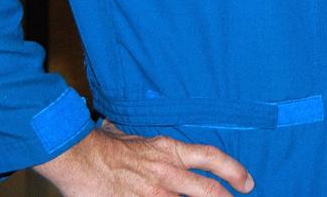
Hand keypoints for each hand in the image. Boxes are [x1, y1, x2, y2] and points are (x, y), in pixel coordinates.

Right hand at [33, 120, 253, 195]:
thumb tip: (152, 143)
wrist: (79, 157)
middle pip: (208, 190)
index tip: (247, 182)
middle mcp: (167, 173)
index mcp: (169, 151)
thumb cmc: (105, 145)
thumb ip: (153, 145)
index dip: (234, 171)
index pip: (212, 158)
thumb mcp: (137, 136)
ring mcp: (153, 194)